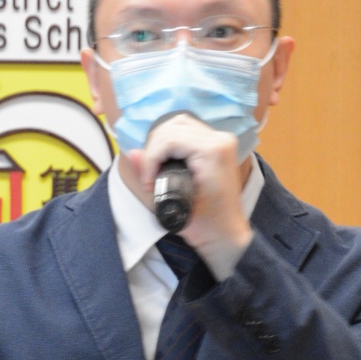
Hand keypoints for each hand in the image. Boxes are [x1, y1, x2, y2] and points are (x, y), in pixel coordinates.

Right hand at [122, 112, 251, 277]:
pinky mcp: (217, 144)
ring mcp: (221, 140)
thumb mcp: (174, 205)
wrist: (227, 235)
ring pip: (179, 124)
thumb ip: (152, 177)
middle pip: (173, 126)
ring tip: (155, 167)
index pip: (169, 138)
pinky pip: (188, 130)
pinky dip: (171, 141)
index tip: (148, 183)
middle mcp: (220, 139)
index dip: (151, 158)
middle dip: (153, 149)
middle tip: (149, 176)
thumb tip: (133, 154)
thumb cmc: (206, 226)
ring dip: (161, 143)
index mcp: (213, 152)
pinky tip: (166, 160)